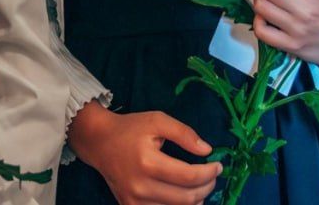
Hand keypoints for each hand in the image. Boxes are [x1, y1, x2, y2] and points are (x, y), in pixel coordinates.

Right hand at [67, 102, 220, 204]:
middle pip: (186, 198)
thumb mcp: (157, 121)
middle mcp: (140, 187)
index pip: (188, 176)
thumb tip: (207, 150)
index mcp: (148, 162)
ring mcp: (134, 201)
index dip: (209, 173)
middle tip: (213, 176)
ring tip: (201, 187)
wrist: (99, 143)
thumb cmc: (130, 129)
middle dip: (206, 188)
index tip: (218, 165)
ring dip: (196, 201)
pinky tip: (185, 197)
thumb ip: (184, 133)